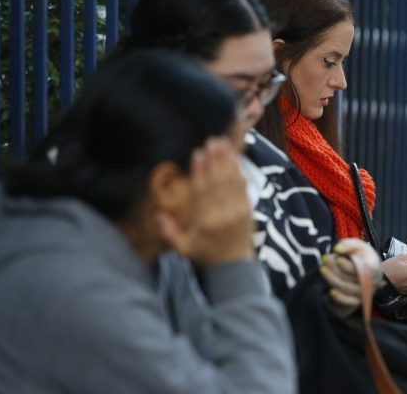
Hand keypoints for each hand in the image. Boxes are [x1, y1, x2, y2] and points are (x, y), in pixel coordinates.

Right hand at [157, 137, 253, 265]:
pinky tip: (235, 158)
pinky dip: (239, 171)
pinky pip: (243, 187)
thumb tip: (158, 214)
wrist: (235, 267)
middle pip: (218, 182)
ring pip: (232, 181)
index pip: (202, 191)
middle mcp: (223, 214)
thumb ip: (169, 232)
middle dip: (215, 159)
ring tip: (223, 143)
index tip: (197, 153)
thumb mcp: (183, 248)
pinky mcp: (248, 209)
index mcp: (205, 222)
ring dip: (228, 161)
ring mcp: (238, 211)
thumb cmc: (206, 255)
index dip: (200, 171)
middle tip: (212, 140)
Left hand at [320, 239, 381, 316]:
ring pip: (347, 288)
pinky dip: (340, 298)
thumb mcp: (357, 246)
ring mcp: (365, 292)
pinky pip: (349, 302)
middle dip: (336, 269)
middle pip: (352, 278)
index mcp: (374, 266)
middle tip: (324, 259)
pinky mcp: (357, 301)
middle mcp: (372, 281)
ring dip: (332, 279)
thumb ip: (349, 245)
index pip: (362, 269)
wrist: (363, 272)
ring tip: (322, 269)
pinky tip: (331, 292)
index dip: (348, 266)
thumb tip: (337, 249)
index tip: (337, 258)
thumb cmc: (360, 257)